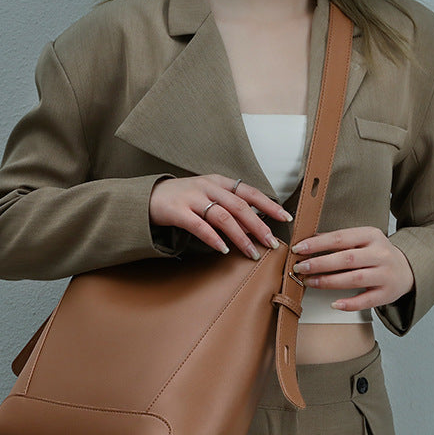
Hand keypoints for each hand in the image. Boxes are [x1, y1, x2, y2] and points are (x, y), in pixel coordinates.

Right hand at [149, 174, 292, 259]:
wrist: (148, 196)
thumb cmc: (182, 198)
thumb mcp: (208, 196)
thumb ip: (229, 208)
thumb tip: (254, 226)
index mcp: (219, 182)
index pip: (249, 192)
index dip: (269, 205)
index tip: (285, 218)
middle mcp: (208, 187)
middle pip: (240, 206)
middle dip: (258, 226)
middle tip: (271, 243)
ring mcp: (192, 198)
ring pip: (223, 217)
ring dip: (240, 237)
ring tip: (251, 252)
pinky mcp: (178, 211)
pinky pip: (200, 226)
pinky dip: (214, 238)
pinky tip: (223, 249)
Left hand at [291, 226, 413, 310]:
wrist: (407, 269)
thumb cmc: (377, 254)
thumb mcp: (362, 240)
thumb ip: (338, 240)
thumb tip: (308, 240)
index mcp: (371, 235)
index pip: (340, 238)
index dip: (317, 244)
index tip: (299, 249)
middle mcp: (380, 254)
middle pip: (346, 259)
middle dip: (320, 264)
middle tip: (300, 267)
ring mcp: (385, 274)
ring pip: (354, 279)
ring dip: (328, 282)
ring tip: (309, 282)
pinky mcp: (387, 293)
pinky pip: (366, 300)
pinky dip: (349, 303)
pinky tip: (334, 303)